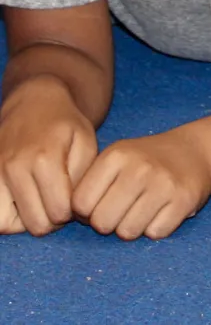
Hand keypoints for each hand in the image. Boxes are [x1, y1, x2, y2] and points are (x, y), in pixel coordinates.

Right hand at [0, 77, 97, 235]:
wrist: (34, 102)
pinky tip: (22, 201)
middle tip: (56, 200)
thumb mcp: (85, 142)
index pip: (59, 212)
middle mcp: (14, 166)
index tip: (72, 197)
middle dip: (51, 218)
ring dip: (26, 220)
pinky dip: (7, 217)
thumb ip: (83, 177)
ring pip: (7, 225)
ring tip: (38, 201)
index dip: (71, 210)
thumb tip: (71, 208)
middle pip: (36, 224)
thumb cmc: (65, 126)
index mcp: (44, 157)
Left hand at [72, 128, 210, 240]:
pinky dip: (157, 227)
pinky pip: (155, 233)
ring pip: (127, 232)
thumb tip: (72, 218)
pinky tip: (163, 209)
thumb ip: (91, 184)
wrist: (194, 151)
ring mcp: (163, 183)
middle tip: (124, 209)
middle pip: (102, 223)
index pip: (81, 204)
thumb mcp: (117, 160)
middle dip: (110, 223)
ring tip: (144, 208)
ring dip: (133, 227)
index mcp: (116, 155)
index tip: (102, 203)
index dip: (87, 212)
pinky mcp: (184, 199)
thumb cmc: (145, 162)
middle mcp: (139, 167)